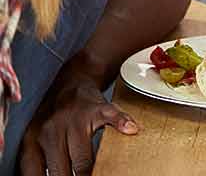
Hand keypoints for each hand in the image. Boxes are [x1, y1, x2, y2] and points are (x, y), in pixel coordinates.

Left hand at [20, 82, 137, 175]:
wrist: (73, 81)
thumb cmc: (56, 117)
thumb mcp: (37, 137)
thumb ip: (41, 161)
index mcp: (33, 141)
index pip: (35, 174)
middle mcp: (51, 131)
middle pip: (61, 171)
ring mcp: (75, 120)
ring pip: (82, 159)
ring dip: (88, 172)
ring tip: (99, 174)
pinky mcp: (98, 109)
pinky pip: (111, 119)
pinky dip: (121, 124)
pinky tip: (130, 129)